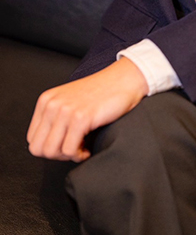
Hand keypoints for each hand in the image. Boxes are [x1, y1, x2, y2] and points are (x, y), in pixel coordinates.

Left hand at [27, 57, 148, 162]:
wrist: (125, 79)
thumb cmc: (102, 92)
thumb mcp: (69, 101)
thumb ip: (55, 118)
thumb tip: (49, 147)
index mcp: (46, 100)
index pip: (32, 139)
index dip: (50, 147)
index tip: (66, 143)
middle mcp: (52, 104)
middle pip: (38, 148)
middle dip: (57, 154)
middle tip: (74, 148)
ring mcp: (65, 110)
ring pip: (51, 151)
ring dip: (69, 155)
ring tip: (83, 147)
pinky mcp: (81, 118)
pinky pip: (70, 150)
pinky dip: (80, 155)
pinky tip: (89, 147)